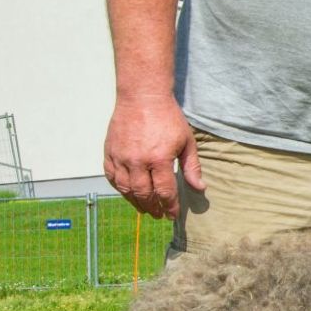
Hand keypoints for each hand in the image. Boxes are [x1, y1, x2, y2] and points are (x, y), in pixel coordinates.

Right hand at [105, 97, 202, 218]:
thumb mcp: (186, 141)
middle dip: (153, 208)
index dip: (169, 206)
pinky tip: (128, 193)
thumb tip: (200, 188)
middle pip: (144, 194)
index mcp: (159, 158)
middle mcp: (138, 161)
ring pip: (126, 189)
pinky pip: (112, 177)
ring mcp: (121, 157)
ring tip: (145, 209)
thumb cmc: (168, 118)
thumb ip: (192, 167)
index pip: (165, 192)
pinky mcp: (109, 152)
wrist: (142, 96)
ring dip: (136, 203)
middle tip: (159, 214)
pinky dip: (120, 188)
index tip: (173, 214)